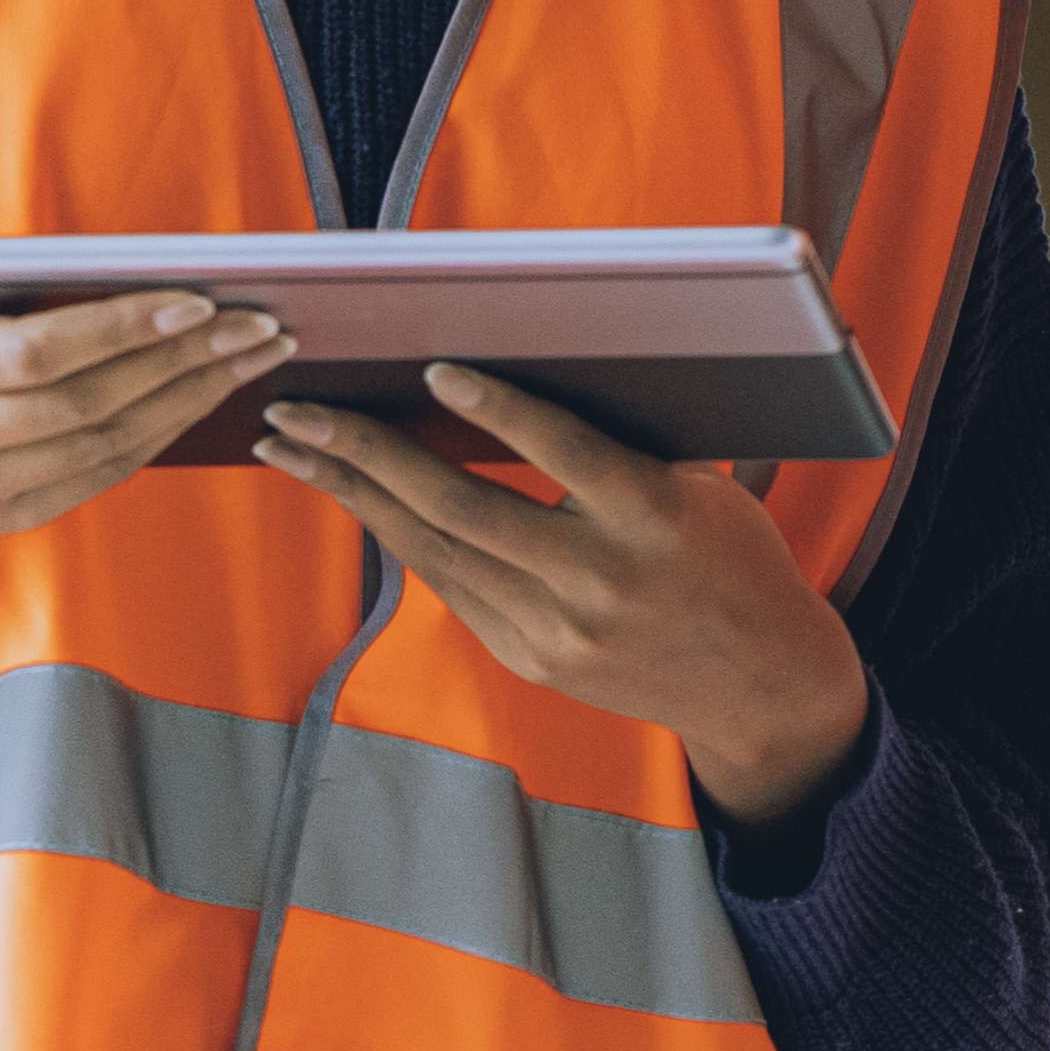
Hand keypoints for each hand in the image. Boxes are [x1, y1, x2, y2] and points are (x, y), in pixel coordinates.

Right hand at [0, 221, 296, 653]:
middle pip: (78, 406)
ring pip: (100, 446)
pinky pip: (99, 475)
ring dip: (190, 398)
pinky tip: (208, 390)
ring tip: (254, 352)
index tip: (196, 301)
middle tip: (256, 323)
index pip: (28, 355)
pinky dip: (162, 432)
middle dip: (178, 362)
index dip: (117, 330)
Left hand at [257, 365, 875, 828]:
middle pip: (463, 508)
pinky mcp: (532, 660)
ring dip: (354, 495)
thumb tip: (506, 376)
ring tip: (291, 449)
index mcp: (652, 518)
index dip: (498, 410)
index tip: (434, 368)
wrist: (758, 683)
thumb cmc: (728, 554)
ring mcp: (558, 632)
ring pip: (436, 551)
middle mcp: (599, 581)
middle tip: (297, 410)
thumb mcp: (694, 486)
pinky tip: (355, 495)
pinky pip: (451, 586)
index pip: (565, 452)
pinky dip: (399, 535)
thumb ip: (615, 445)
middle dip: (366, 454)